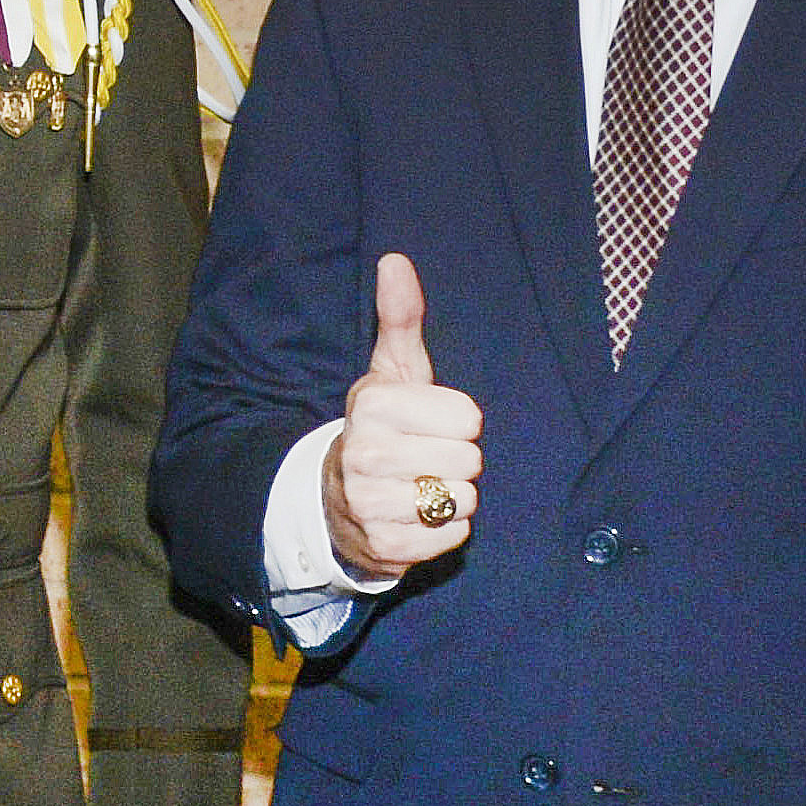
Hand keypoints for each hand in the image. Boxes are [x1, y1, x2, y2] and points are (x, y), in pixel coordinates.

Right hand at [321, 250, 483, 585]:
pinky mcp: (384, 546)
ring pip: (462, 499)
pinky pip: (452, 537)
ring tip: (421, 487)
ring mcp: (369, 504)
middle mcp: (364, 455)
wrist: (335, 498)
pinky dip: (444, 531)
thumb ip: (399, 318)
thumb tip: (396, 259)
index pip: (469, 418)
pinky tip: (417, 518)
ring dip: (452, 497)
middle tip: (426, 458)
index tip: (432, 424)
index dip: (460, 422)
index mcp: (373, 406)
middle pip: (469, 460)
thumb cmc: (382, 427)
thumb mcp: (390, 372)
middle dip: (457, 461)